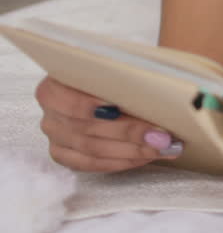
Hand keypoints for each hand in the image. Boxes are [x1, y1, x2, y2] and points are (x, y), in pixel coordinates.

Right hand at [35, 76, 183, 172]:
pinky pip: (92, 164)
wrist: (100, 87)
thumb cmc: (111, 75)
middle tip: (161, 135)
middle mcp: (50, 115)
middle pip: (89, 129)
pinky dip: (122, 162)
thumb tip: (158, 89)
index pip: (72, 102)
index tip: (122, 110)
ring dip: (132, 151)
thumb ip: (125, 77)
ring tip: (162, 148)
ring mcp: (56, 138)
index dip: (94, 107)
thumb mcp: (113, 67)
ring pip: (93, 150)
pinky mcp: (64, 156)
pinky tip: (145, 157)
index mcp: (54, 87)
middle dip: (130, 133)